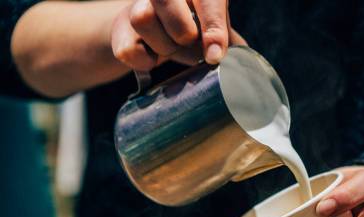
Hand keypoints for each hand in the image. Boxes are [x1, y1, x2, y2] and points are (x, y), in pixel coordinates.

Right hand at [111, 0, 246, 70]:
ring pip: (143, 18)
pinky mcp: (120, 28)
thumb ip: (227, 39)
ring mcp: (138, 4)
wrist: (153, 33)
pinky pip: (129, 50)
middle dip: (182, 33)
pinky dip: (145, 61)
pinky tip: (153, 56)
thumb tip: (241, 62)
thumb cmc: (192, 28)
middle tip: (190, 45)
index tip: (214, 55)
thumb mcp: (215, 28)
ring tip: (172, 48)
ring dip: (163, 46)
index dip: (212, 27)